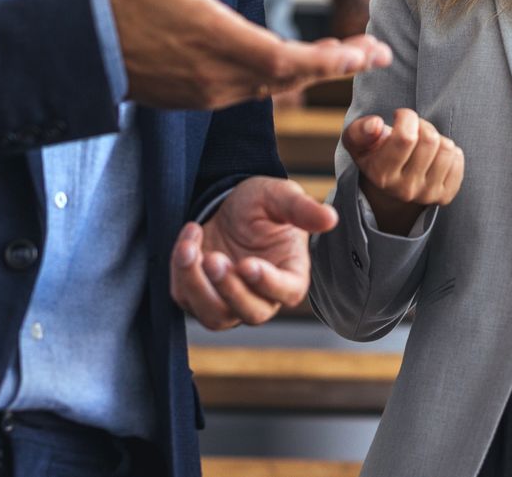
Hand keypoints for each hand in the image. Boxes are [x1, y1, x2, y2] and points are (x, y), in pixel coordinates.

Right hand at [108, 0, 391, 110]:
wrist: (90, 48)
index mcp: (215, 38)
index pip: (285, 58)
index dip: (327, 58)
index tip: (362, 50)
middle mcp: (219, 73)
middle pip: (292, 77)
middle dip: (338, 64)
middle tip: (377, 54)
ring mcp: (212, 91)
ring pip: (276, 87)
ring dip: (314, 71)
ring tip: (352, 55)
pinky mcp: (204, 97)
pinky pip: (255, 91)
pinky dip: (286, 78)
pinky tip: (305, 64)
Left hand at [171, 176, 335, 328]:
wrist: (228, 205)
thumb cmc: (262, 204)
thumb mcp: (281, 196)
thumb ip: (302, 208)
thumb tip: (331, 218)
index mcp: (291, 275)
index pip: (286, 292)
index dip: (268, 284)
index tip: (248, 264)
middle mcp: (262, 296)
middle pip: (250, 313)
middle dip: (228, 289)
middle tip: (213, 258)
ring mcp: (229, 301)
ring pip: (215, 316)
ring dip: (198, 286)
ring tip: (190, 248)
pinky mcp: (199, 298)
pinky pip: (186, 299)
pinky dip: (181, 271)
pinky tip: (189, 236)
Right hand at [342, 108, 462, 235]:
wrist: (387, 180)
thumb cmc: (373, 151)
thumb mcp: (357, 139)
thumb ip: (361, 130)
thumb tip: (376, 124)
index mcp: (381, 174)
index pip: (406, 137)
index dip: (407, 117)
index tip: (400, 116)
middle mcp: (404, 190)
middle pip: (430, 140)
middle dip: (423, 125)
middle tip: (413, 129)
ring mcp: (426, 195)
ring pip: (447, 149)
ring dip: (437, 137)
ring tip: (423, 143)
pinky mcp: (444, 196)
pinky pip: (458, 161)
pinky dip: (450, 152)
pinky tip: (434, 156)